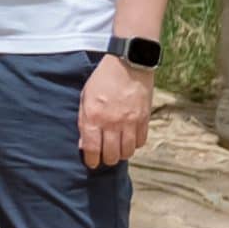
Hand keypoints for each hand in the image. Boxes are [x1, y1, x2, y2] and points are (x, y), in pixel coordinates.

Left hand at [80, 53, 153, 169]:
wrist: (128, 64)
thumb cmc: (103, 80)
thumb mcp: (85, 97)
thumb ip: (84, 121)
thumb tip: (84, 143)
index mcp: (94, 116)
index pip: (92, 149)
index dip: (91, 160)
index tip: (92, 163)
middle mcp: (112, 122)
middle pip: (111, 155)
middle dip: (106, 159)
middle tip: (104, 156)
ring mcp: (130, 122)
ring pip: (127, 152)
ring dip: (121, 154)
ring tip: (117, 150)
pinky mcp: (144, 119)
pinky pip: (140, 142)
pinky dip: (134, 145)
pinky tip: (129, 140)